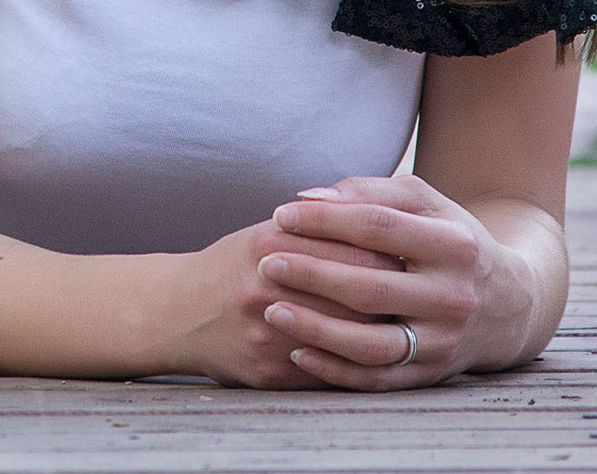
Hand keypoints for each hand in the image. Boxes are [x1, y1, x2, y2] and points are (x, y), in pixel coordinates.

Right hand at [171, 214, 404, 388]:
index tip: (412, 258)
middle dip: (396, 297)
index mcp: (272, 244)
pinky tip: (372, 354)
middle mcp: (268, 287)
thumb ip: (320, 226)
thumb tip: (384, 224)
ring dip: (382, 333)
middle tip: (418, 294)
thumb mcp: (269, 232)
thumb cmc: (235, 266)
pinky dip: (356, 363)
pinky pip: (329, 372)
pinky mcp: (269, 371)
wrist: (177, 313)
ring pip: (349, 339)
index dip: (395, 256)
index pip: (360, 250)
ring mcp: (268, 333)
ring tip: (403, 324)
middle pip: (360, 296)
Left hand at [255, 175, 526, 390]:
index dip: (325, 220)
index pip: (378, 227)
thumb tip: (305, 198)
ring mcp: (444, 341)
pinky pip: (378, 379)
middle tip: (265, 263)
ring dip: (316, 330)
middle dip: (312, 274)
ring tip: (272, 310)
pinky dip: (334, 370)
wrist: (509, 304)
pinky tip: (296, 352)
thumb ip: (368, 191)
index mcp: (453, 245)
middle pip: (371, 288)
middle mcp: (453, 296)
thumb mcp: (425, 204)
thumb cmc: (448, 240)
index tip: (280, 215)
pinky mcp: (433, 374)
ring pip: (373, 344)